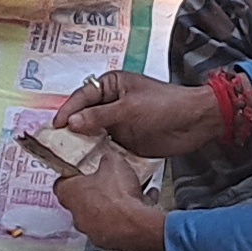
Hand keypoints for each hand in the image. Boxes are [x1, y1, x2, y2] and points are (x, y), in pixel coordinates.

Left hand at [54, 144, 168, 250]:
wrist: (136, 224)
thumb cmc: (117, 195)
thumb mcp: (113, 162)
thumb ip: (106, 159)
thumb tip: (108, 159)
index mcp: (70, 193)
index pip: (60, 184)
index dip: (71, 177)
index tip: (79, 172)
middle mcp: (77, 215)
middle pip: (81, 200)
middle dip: (95, 192)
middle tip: (108, 182)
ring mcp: (92, 231)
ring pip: (100, 215)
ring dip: (111, 206)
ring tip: (130, 194)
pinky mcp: (109, 241)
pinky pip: (117, 226)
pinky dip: (128, 217)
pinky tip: (143, 204)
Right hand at [55, 68, 226, 161]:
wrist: (196, 123)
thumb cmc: (167, 104)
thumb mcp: (130, 108)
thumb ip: (100, 116)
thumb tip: (73, 123)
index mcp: (110, 85)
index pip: (81, 97)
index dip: (67, 111)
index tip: (55, 126)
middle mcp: (111, 104)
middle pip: (84, 117)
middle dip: (71, 130)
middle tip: (56, 145)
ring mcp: (118, 123)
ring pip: (92, 135)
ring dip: (83, 145)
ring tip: (68, 158)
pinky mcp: (126, 141)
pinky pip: (105, 149)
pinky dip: (97, 156)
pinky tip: (88, 165)